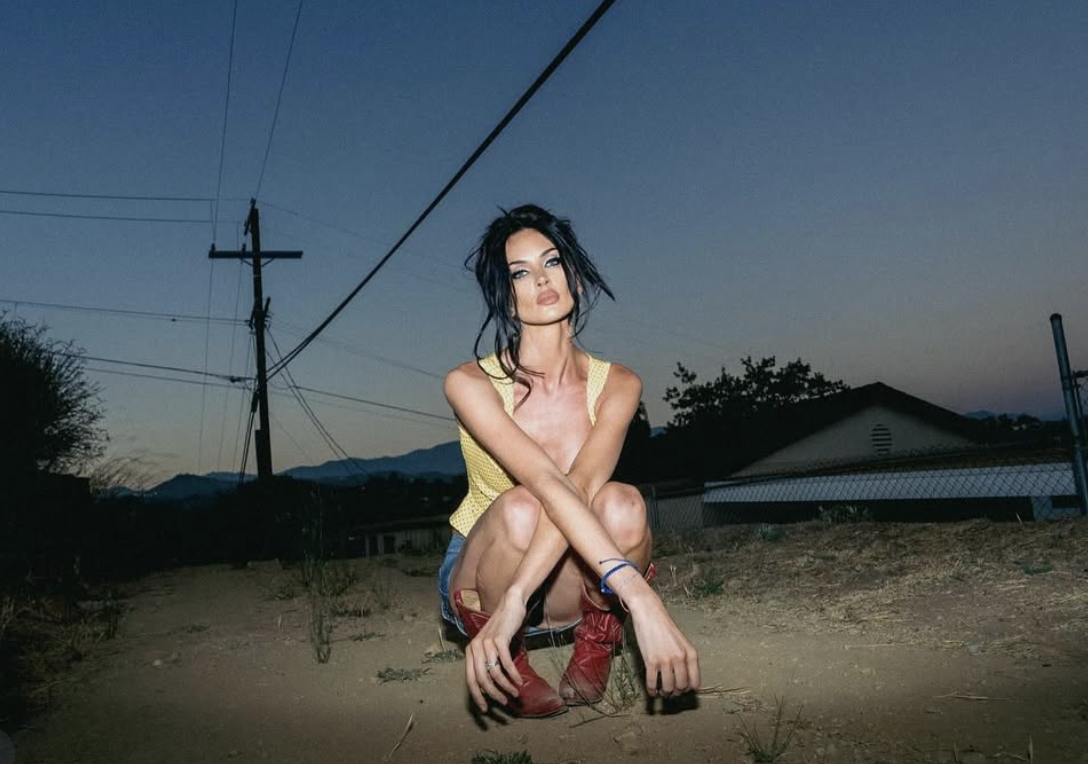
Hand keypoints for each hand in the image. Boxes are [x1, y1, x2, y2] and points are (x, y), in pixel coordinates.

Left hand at [464, 594, 526, 711]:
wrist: (510, 604)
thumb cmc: (502, 627)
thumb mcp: (490, 645)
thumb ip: (487, 661)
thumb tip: (490, 685)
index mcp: (470, 651)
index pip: (470, 680)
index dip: (477, 696)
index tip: (485, 709)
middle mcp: (475, 647)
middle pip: (481, 679)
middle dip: (492, 694)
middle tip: (503, 702)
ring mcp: (486, 643)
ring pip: (494, 673)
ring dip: (505, 686)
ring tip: (514, 693)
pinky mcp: (499, 639)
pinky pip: (506, 663)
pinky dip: (513, 675)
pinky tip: (519, 681)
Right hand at [627, 592, 700, 696]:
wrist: (649, 613)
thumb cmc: (664, 627)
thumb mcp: (681, 642)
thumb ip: (685, 659)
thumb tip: (684, 681)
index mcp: (691, 653)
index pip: (695, 682)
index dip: (689, 689)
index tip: (683, 690)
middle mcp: (680, 658)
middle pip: (681, 687)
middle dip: (676, 692)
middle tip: (670, 691)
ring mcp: (666, 660)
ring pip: (668, 687)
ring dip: (664, 693)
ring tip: (661, 691)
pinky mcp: (651, 661)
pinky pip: (652, 683)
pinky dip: (652, 690)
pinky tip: (652, 691)